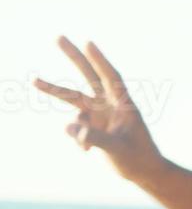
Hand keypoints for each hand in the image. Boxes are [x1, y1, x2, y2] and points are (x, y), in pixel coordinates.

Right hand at [31, 37, 164, 183]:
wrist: (141, 171)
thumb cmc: (137, 158)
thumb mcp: (117, 150)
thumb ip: (95, 137)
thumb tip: (69, 127)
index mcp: (124, 104)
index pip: (111, 78)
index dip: (100, 60)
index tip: (88, 42)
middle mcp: (110, 104)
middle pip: (89, 76)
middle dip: (73, 56)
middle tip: (58, 36)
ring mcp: (99, 113)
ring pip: (72, 98)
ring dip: (52, 90)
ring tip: (33, 80)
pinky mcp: (90, 125)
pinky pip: (73, 127)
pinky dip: (76, 138)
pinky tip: (86, 151)